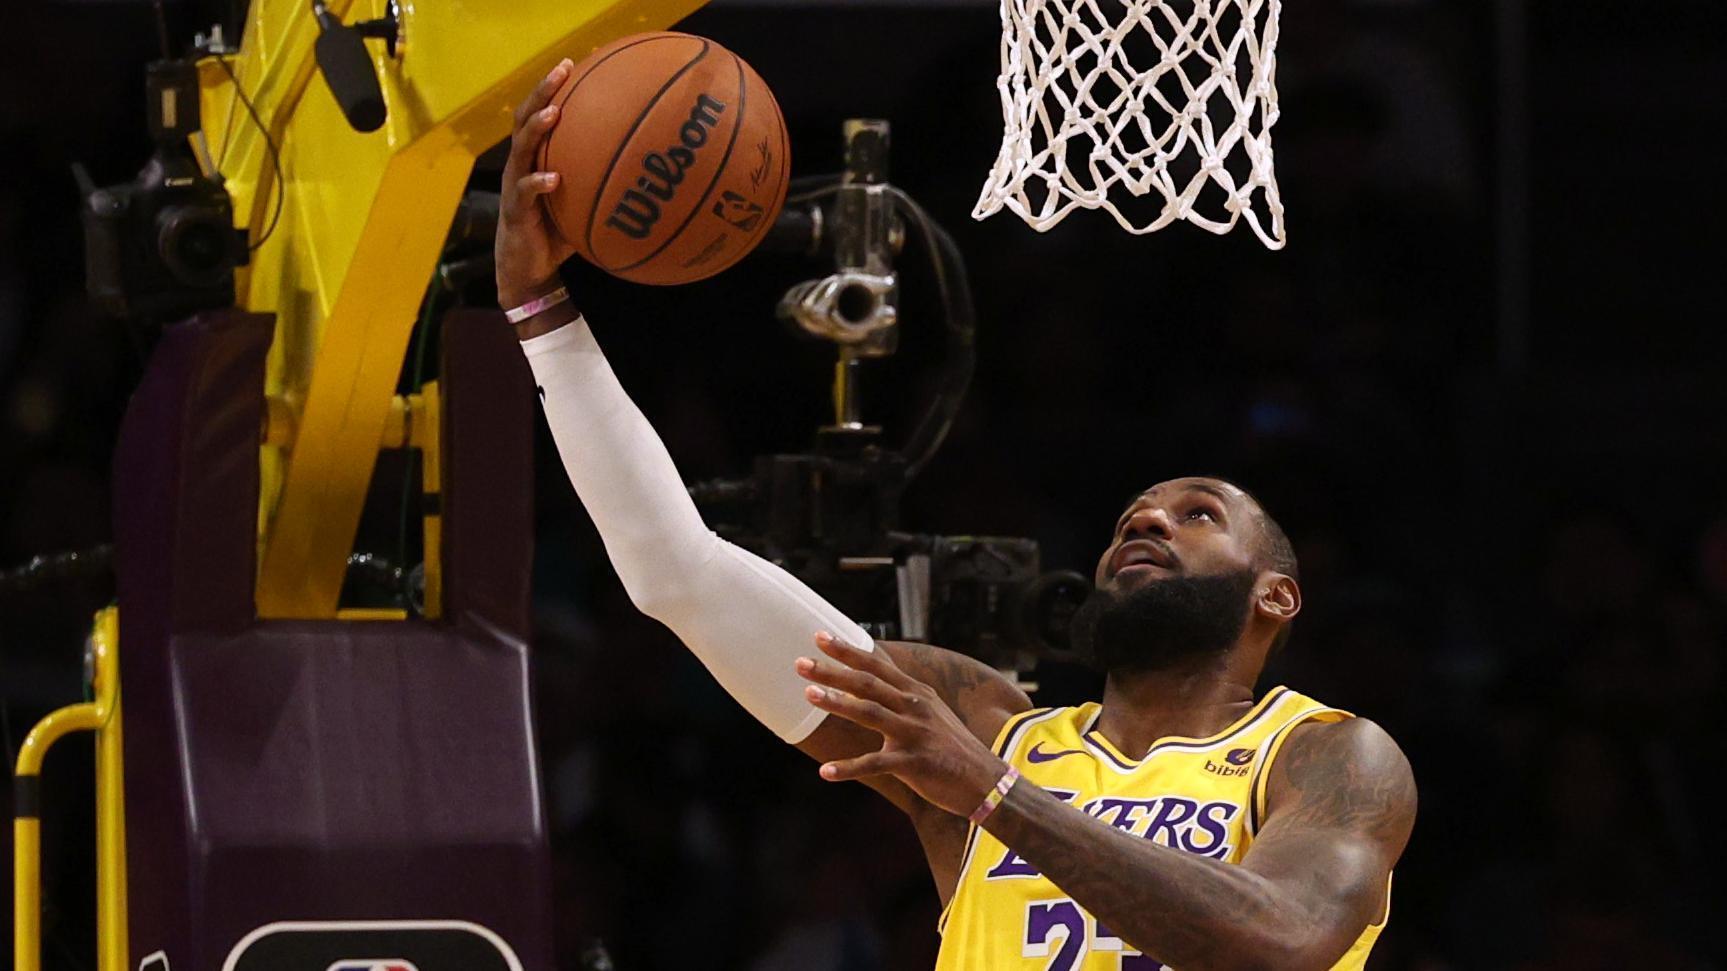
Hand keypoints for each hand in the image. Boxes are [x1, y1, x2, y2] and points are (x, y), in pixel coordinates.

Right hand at [496, 59, 578, 309]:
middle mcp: (521, 165)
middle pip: (525, 119)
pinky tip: (553, 178)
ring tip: (554, 114)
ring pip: (520, 148)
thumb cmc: (557, 232)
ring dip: (537, 129)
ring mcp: (515, 186)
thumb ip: (600, 182)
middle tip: (561, 71)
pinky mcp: (516, 211)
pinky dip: (538, 183)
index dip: (551, 88)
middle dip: (542, 92)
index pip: (539, 114)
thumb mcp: (581, 201)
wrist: (529, 268)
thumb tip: (644, 171)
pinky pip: (525, 192)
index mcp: (535, 158)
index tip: (571, 63)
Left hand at [796, 632, 1009, 817]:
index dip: (847, 651)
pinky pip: (875, 764)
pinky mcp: (914, 763)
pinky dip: (849, 768)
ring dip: (838, 703)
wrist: (985, 780)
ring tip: (809, 695)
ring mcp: (914, 733)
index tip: (819, 636)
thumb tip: (864, 690)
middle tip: (800, 662)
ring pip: (870, 713)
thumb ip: (900, 699)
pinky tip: (825, 773)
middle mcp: (915, 707)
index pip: (876, 665)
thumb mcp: (930, 714)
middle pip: (867, 683)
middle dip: (833, 671)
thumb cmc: (951, 748)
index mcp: (916, 693)